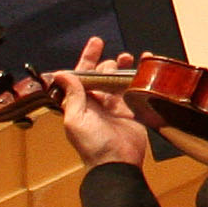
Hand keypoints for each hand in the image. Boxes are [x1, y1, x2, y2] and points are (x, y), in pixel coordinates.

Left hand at [52, 37, 152, 168]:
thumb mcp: (76, 119)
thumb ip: (72, 95)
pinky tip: (145, 68)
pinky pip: (135, 90)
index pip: (82, 76)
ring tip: (129, 58)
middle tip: (115, 55)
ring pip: (118, 81)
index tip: (96, 43)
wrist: (117, 163)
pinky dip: (140, 78)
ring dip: (123, 68)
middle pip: (102, 76)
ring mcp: (115, 107)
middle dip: (106, 63)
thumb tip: (62, 74)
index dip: (87, 59)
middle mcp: (97, 103)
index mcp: (80, 104)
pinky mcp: (132, 112)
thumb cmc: (93, 145)